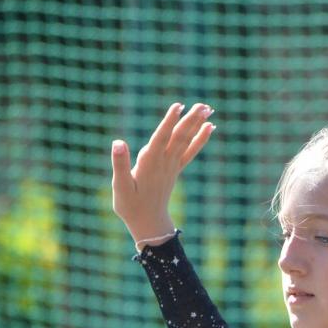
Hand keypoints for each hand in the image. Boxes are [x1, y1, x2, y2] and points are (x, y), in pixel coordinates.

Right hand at [111, 101, 216, 236]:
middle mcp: (164, 163)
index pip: (160, 139)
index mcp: (149, 164)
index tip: (178, 106)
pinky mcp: (175, 169)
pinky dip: (200, 139)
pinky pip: (190, 152)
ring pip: (186, 142)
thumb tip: (118, 142)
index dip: (169, 122)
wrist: (148, 223)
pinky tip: (209, 128)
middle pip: (179, 138)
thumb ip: (120, 164)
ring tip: (208, 109)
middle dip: (191, 120)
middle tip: (204, 105)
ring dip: (197, 125)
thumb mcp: (120, 186)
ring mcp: (172, 166)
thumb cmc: (130, 205)